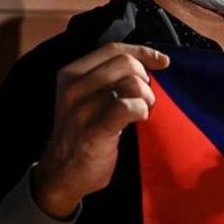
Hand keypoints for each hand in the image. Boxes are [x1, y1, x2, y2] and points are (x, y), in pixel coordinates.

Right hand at [33, 43, 170, 217]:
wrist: (62, 174)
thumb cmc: (82, 134)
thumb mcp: (85, 98)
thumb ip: (106, 78)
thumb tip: (148, 62)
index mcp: (70, 73)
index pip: (113, 49)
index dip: (142, 52)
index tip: (162, 62)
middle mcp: (73, 87)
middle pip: (125, 63)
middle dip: (145, 79)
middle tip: (146, 98)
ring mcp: (81, 109)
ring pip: (131, 83)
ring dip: (146, 97)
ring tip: (143, 111)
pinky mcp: (93, 130)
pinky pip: (128, 107)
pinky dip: (141, 111)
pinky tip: (140, 119)